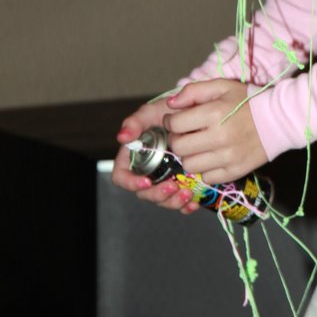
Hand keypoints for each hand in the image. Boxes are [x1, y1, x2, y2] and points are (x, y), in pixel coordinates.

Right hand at [112, 96, 199, 214]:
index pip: (122, 177)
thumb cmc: (168, 111)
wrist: (194, 113)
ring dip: (173, 202)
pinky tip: (194, 202)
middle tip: (173, 187)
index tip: (146, 182)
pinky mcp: (181, 183)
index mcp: (134, 157)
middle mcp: (148, 171)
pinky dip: (186, 205)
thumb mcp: (150, 112)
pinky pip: (180, 201)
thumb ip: (134, 122)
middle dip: (158, 195)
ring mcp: (165, 178)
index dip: (130, 183)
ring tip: (187, 193)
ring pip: (163, 200)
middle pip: (144, 193)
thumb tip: (122, 137)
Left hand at [162, 79, 268, 185]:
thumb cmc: (248, 101)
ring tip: (198, 147)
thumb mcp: (222, 86)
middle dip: (177, 139)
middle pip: (179, 147)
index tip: (175, 120)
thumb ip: (193, 91)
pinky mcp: (235, 171)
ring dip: (190, 156)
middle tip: (185, 134)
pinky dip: (205, 169)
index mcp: (214, 113)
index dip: (170, 122)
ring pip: (190, 165)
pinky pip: (207, 178)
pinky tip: (212, 157)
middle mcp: (220, 137)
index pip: (175, 124)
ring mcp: (228, 157)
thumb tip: (171, 104)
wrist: (280, 120)